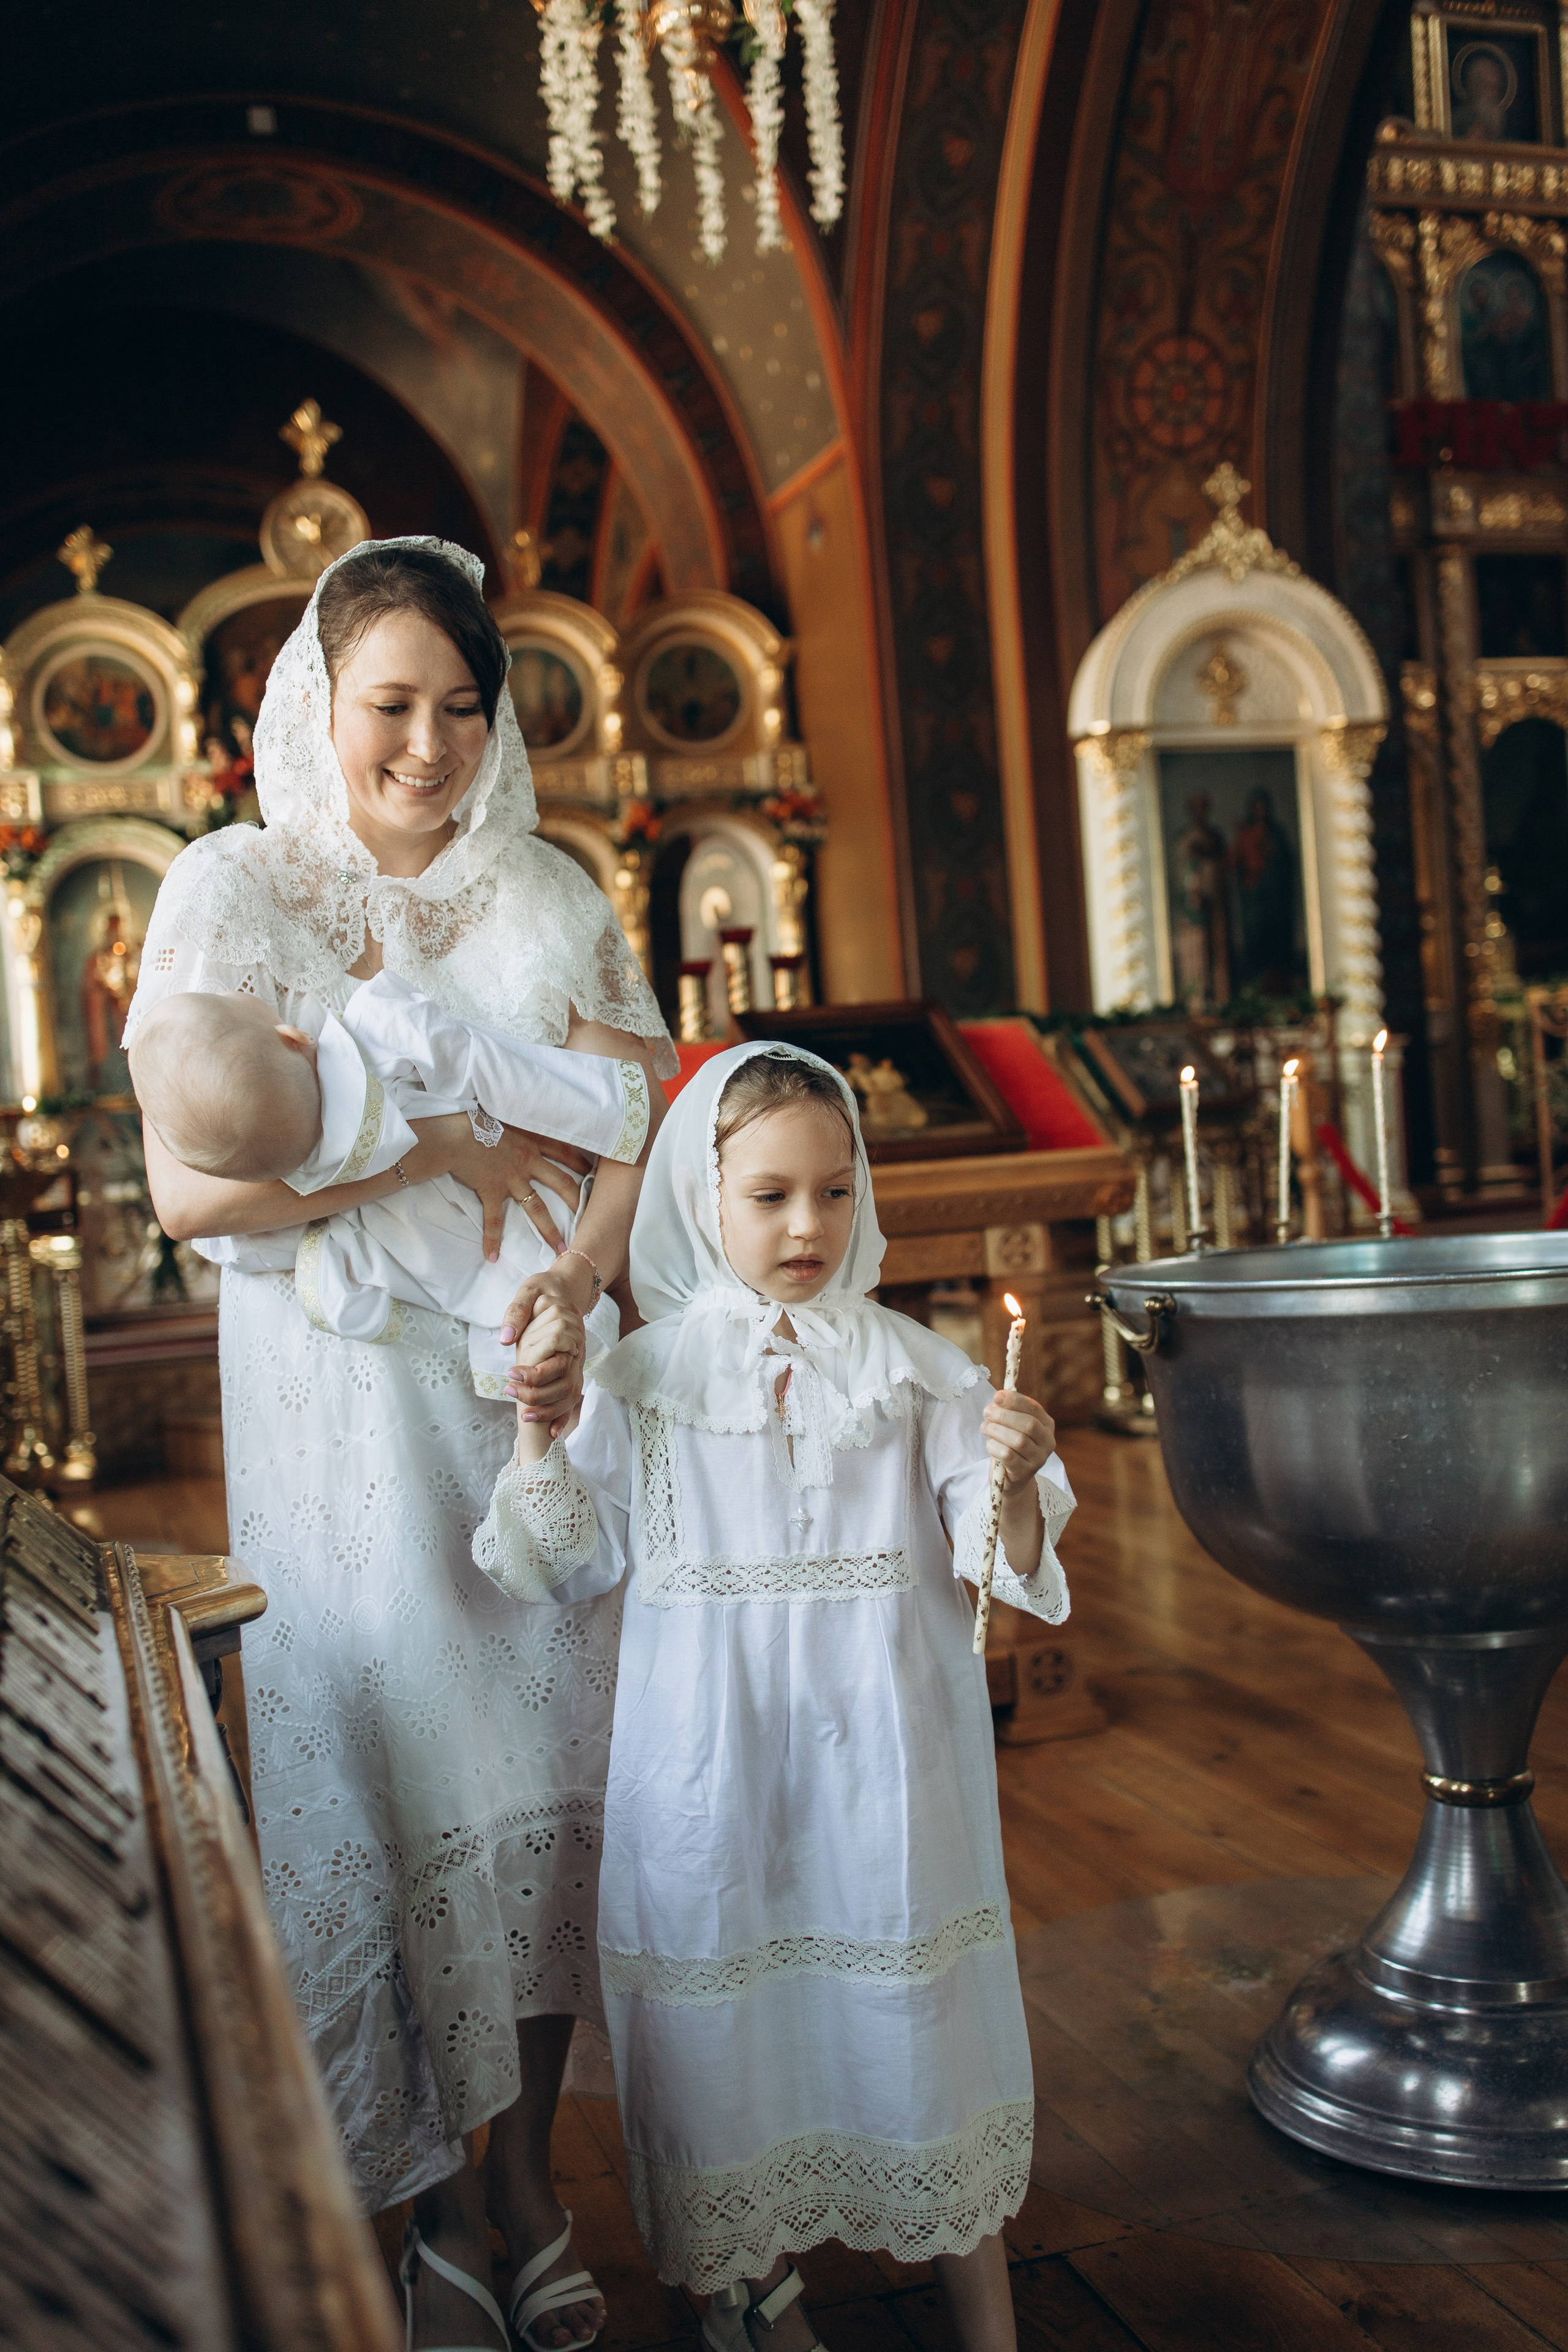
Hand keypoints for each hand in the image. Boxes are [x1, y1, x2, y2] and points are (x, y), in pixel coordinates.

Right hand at [407, 1115, 593, 1258]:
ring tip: (560, 1247)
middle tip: (591, 1216)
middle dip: (577, 1201)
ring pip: (537, 1208)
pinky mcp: (491, 1191)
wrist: (453, 1133)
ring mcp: (510, 1178)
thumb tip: (526, 1111)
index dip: (581, 1162)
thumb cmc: (475, 1118)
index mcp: (533, 1140)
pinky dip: (492, 1240)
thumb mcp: (505, 1113)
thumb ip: (519, 1119)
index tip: (593, 1172)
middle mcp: (528, 1161)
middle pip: (561, 1183)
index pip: (566, 1151)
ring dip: (549, 1229)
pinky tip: (493, 1257)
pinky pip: (494, 1221)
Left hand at [503, 1262, 595, 1430]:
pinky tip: (553, 1432)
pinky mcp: (574, 1371)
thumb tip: (505, 1337)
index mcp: (567, 1329)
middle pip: (564, 1381)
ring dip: (549, 1409)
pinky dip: (564, 1416)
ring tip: (524, 1415)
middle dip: (537, 1393)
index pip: (556, 1358)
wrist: (565, 1290)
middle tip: (509, 1391)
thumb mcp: (529, 1291)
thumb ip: (517, 1312)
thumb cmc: (544, 1290)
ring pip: (571, 1394)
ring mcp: (578, 1362)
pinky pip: (574, 1397)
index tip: (510, 1374)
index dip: (534, 1371)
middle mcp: (577, 1349)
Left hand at [983, 1390, 1054, 1490]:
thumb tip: (998, 1398)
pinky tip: (989, 1444)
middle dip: (1004, 1416)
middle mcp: (1047, 1442)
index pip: (1034, 1408)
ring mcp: (1038, 1459)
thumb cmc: (1010, 1446)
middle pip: (1029, 1424)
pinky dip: (995, 1447)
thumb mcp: (1013, 1426)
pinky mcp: (1024, 1472)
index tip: (997, 1396)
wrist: (1011, 1477)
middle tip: (987, 1412)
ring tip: (985, 1427)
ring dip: (997, 1431)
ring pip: (1019, 1440)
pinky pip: (1009, 1456)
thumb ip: (1009, 1411)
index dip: (1015, 1401)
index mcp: (1047, 1425)